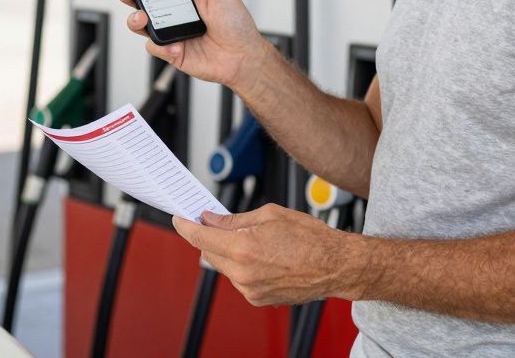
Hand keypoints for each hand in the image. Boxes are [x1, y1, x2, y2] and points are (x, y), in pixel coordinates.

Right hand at [116, 0, 269, 91]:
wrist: (244, 59)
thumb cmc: (237, 26)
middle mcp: (175, 15)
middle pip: (144, 2)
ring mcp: (172, 34)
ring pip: (142, 25)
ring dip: (136, 20)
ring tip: (142, 17)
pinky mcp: (172, 52)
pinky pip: (155, 47)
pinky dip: (163, 46)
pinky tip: (178, 45)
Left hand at [172, 204, 353, 306]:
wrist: (336, 265)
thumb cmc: (310, 238)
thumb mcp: (270, 215)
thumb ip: (235, 219)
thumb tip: (213, 219)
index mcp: (243, 248)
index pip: (200, 238)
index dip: (185, 226)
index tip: (179, 219)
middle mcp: (243, 273)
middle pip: (209, 253)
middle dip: (210, 237)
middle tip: (217, 222)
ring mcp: (250, 290)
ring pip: (225, 267)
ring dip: (229, 252)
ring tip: (255, 241)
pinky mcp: (258, 299)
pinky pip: (239, 279)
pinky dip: (243, 266)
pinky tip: (263, 257)